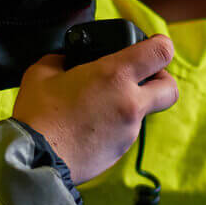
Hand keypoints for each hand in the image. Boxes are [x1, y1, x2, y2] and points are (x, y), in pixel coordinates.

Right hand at [13, 36, 178, 183]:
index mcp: (115, 75)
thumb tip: (65, 60)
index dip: (161, 44)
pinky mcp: (120, 152)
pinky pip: (126, 132)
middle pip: (170, 88)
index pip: (161, 52)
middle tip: (141, 77)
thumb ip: (61, 59)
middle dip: (161, 80)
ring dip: (131, 104)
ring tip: (98, 104)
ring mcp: (129, 131)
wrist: (34, 159)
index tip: (152, 45)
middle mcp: (130, 102)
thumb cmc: (37, 115)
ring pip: (145, 111)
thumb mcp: (42, 73)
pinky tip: (89, 125)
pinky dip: (115, 125)